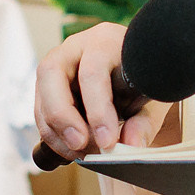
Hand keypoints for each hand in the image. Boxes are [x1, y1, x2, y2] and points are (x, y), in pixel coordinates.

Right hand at [34, 22, 170, 156]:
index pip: (92, 72)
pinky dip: (53, 135)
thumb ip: (144, 121)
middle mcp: (76, 47)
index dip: (97, 110)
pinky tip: (73, 149)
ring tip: (81, 153)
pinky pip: (41, 111)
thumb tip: (131, 146)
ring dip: (57, 132)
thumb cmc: (143, 79)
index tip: (108, 142)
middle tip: (80, 146)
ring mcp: (58, 65)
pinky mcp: (49, 86)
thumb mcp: (153, 98)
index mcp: (105, 41)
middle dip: (63, 116)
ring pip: (41, 95)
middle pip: (52, 73)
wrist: (135, 72)